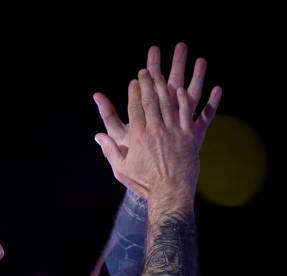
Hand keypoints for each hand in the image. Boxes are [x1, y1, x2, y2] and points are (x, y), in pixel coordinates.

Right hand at [93, 43, 221, 202]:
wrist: (170, 193)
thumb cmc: (144, 183)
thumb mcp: (121, 169)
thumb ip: (110, 150)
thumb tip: (97, 137)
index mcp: (138, 137)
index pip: (135, 108)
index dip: (134, 92)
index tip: (133, 82)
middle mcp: (155, 131)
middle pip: (151, 101)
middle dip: (147, 84)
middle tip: (146, 71)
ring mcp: (173, 132)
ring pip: (168, 103)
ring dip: (163, 87)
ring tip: (160, 75)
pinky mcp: (188, 137)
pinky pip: (186, 114)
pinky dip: (182, 101)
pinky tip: (180, 91)